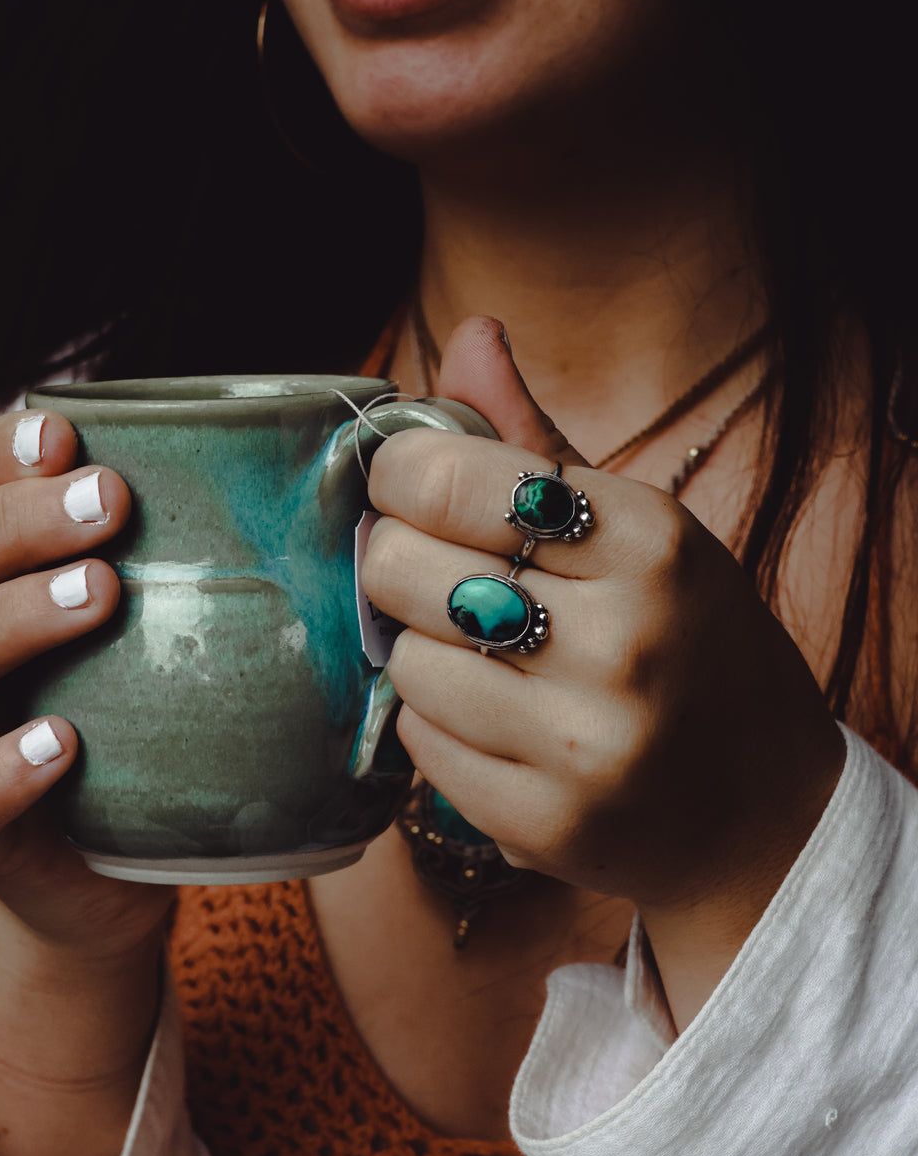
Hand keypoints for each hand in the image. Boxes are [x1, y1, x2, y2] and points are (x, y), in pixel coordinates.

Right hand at [0, 408, 171, 957]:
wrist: (112, 870)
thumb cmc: (141, 726)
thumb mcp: (155, 633)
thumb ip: (184, 561)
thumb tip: (305, 486)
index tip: (63, 433)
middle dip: (14, 521)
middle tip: (109, 502)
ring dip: (13, 617)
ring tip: (99, 595)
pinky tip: (61, 742)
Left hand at [363, 317, 845, 1021]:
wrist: (752, 802)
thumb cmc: (686, 643)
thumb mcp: (639, 529)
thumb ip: (538, 442)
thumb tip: (467, 335)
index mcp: (649, 540)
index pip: (452, 479)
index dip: (403, 477)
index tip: (410, 487)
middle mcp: (623, 638)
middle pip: (407, 568)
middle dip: (403, 564)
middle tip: (438, 575)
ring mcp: (585, 740)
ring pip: (406, 661)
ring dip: (424, 652)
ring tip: (483, 658)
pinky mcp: (545, 820)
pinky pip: (419, 742)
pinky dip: (436, 725)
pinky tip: (493, 722)